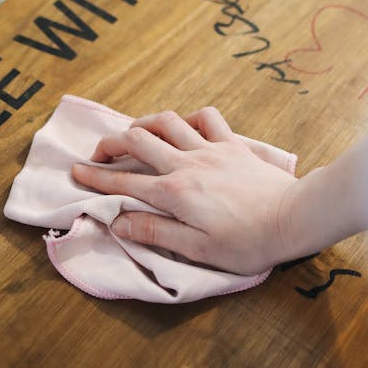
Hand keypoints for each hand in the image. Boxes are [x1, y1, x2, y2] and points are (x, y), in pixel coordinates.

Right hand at [70, 106, 300, 274]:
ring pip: (167, 121)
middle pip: (138, 141)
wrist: (293, 218)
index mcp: (174, 194)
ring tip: (133, 133)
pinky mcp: (233, 144)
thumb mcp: (197, 250)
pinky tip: (185, 126)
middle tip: (96, 153)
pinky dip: (190, 117)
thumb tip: (119, 222)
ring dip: (144, 123)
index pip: (124, 183)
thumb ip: (156, 232)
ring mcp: (210, 150)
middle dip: (110, 144)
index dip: (95, 179)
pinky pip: (207, 118)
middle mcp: (186, 164)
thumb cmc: (246, 242)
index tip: (74, 173)